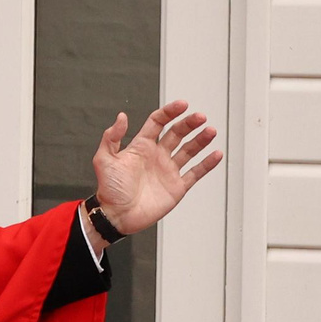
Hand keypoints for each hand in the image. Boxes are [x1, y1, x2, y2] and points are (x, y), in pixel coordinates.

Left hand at [92, 102, 222, 237]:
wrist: (116, 216)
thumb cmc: (109, 189)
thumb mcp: (104, 159)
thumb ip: (112, 137)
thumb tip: (121, 117)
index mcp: (141, 147)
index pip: (158, 122)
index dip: (170, 112)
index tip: (182, 105)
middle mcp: (157, 156)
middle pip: (177, 133)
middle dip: (189, 124)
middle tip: (200, 117)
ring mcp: (168, 170)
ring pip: (189, 150)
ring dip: (200, 140)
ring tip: (211, 131)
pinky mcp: (176, 186)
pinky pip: (195, 173)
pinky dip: (207, 164)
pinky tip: (216, 154)